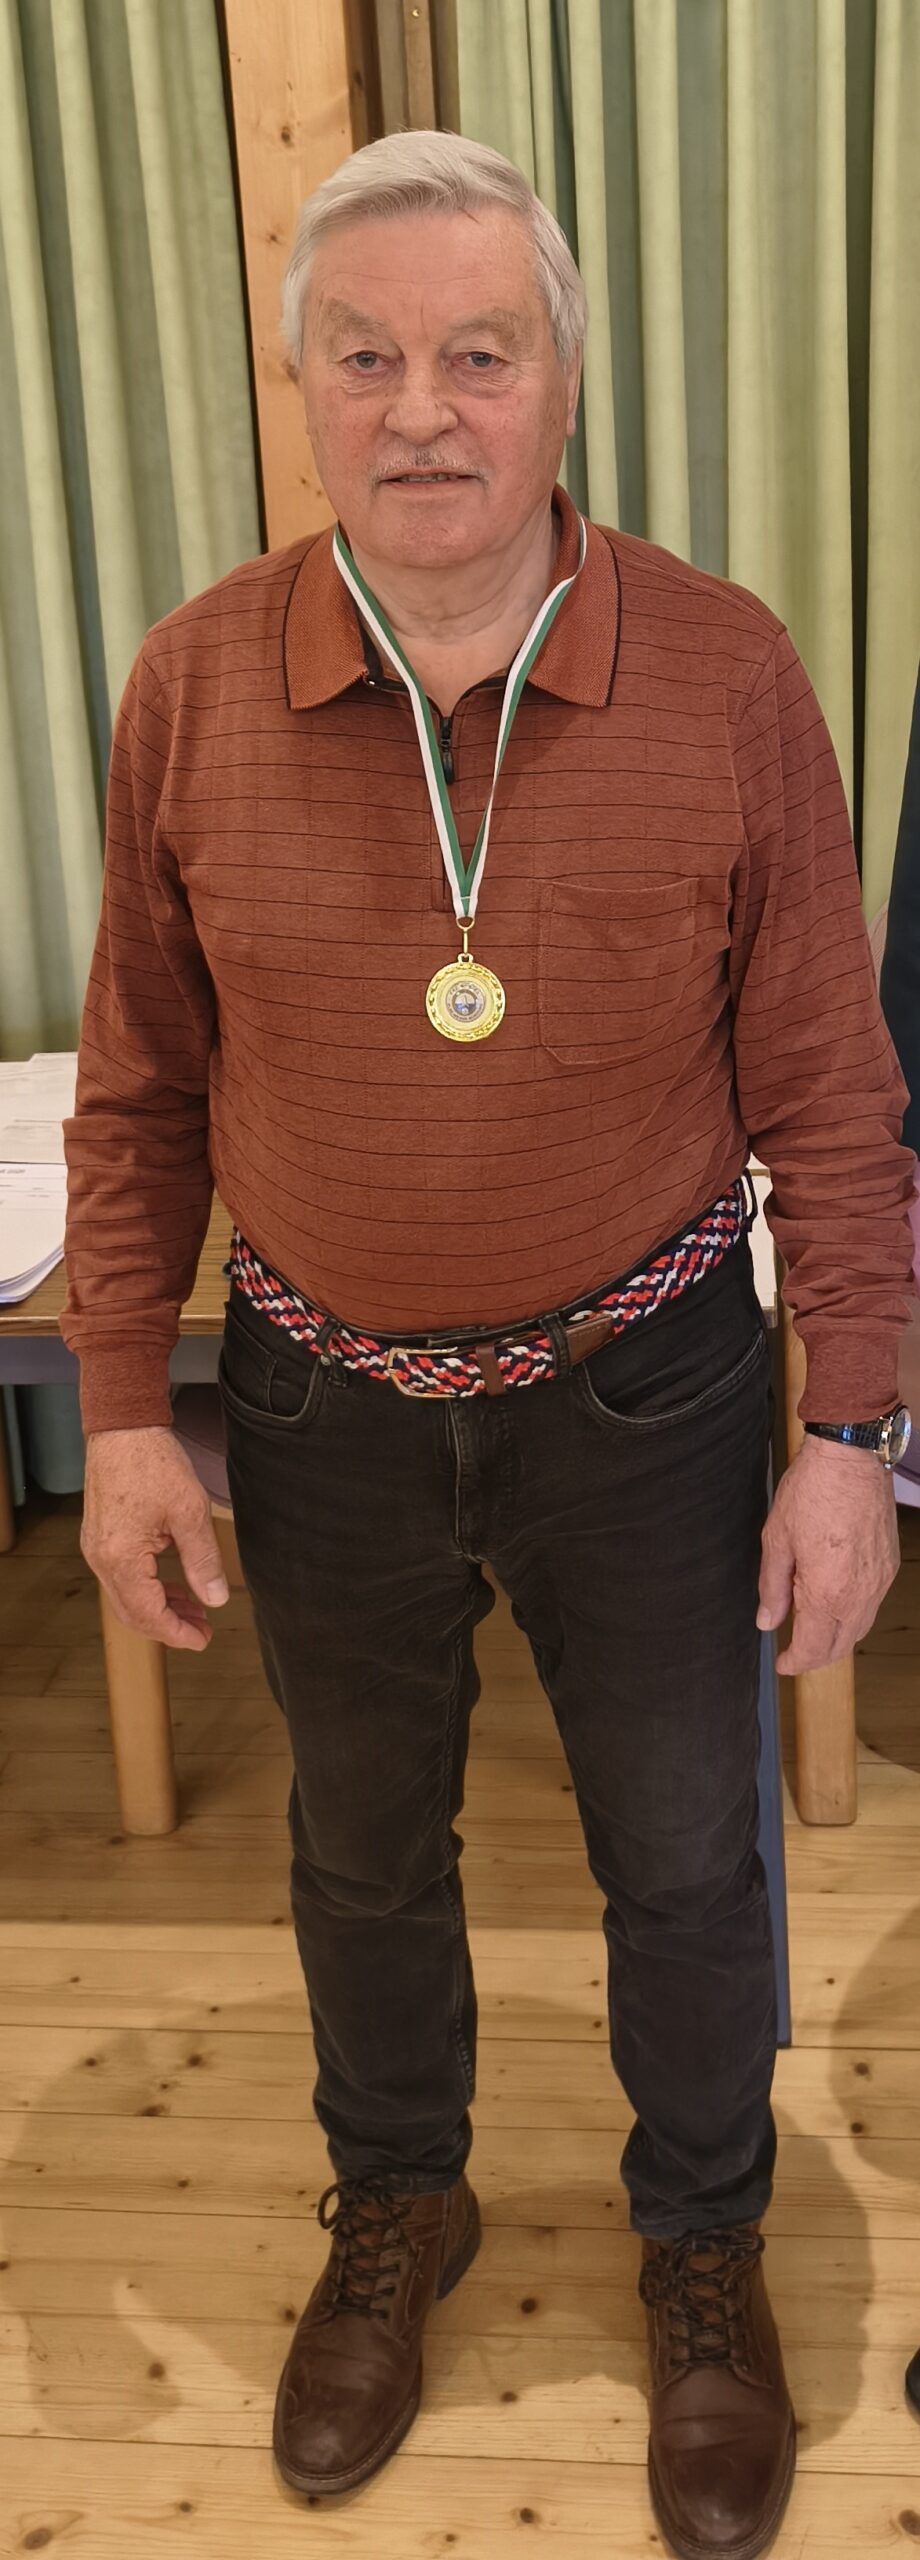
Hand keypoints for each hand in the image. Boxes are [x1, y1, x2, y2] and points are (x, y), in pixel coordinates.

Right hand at [82, 1426, 229, 1650]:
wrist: (123, 1427)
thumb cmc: (152, 1462)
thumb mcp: (190, 1512)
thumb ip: (203, 1560)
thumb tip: (215, 1599)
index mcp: (121, 1558)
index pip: (148, 1615)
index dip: (177, 1633)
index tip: (203, 1640)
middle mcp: (101, 1559)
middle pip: (133, 1613)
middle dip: (169, 1626)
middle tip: (203, 1630)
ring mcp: (96, 1549)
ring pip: (127, 1598)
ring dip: (159, 1608)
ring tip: (195, 1610)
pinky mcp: (100, 1538)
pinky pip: (122, 1578)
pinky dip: (148, 1589)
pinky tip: (174, 1585)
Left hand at [757, 1433, 899, 1674]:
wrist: (850, 1458)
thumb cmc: (811, 1492)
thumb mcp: (777, 1540)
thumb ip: (772, 1588)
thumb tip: (767, 1621)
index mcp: (827, 1593)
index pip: (814, 1648)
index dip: (795, 1662)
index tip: (782, 1663)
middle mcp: (859, 1594)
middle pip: (840, 1646)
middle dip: (816, 1657)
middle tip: (794, 1653)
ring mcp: (879, 1581)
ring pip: (859, 1628)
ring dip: (836, 1638)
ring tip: (811, 1629)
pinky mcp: (889, 1566)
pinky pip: (871, 1605)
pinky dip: (852, 1615)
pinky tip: (834, 1603)